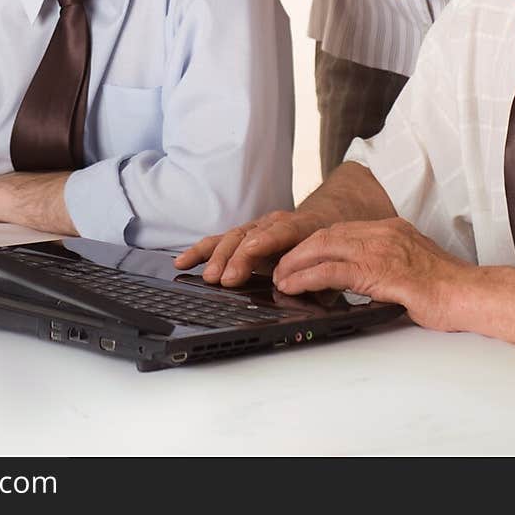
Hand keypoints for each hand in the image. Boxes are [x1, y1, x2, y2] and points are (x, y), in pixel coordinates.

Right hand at [174, 209, 325, 286]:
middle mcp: (273, 224)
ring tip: (207, 276)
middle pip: (250, 237)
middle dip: (235, 257)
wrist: (322, 225)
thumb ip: (320, 278)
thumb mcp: (331, 264)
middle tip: (223, 278)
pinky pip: (219, 242)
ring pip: (232, 238)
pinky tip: (183, 261)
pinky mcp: (241, 237)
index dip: (263, 242)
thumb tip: (306, 290)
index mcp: (300, 228)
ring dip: (218, 257)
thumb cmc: (326, 251)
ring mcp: (255, 229)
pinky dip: (201, 251)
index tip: (249, 253)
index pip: (279, 232)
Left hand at [274, 216, 472, 330]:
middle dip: (299, 251)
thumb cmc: (447, 289)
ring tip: (281, 278)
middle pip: (328, 234)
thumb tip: (364, 281)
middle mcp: (383, 233)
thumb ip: (386, 266)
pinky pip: (333, 271)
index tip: (299, 256)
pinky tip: (294, 286)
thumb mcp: (411, 267)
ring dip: (296, 263)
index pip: (343, 229)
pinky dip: (307, 277)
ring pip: (324, 248)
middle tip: (281, 267)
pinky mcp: (379, 271)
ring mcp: (381, 249)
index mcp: (391, 229)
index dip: (316, 243)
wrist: (470, 295)